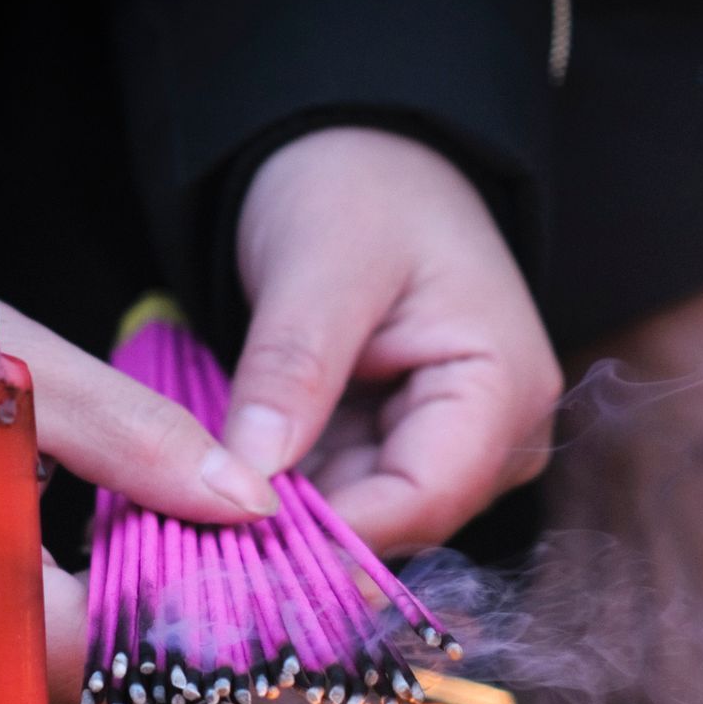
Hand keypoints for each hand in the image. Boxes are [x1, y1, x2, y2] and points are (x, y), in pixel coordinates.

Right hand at [0, 263, 277, 703]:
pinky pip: (24, 662)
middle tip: (268, 583)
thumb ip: (143, 442)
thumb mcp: (27, 367)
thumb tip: (252, 504)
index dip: (198, 640)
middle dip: (183, 634)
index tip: (278, 606)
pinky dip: (82, 622)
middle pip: (89, 679)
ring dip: (136, 629)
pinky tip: (124, 564)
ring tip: (202, 558)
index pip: (97, 656)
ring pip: (62, 678)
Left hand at [226, 126, 560, 551]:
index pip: (424, 500)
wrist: (365, 157)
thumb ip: (291, 369)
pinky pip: (344, 499)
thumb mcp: (320, 263)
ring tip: (200, 516)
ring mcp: (451, 450)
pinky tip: (225, 493)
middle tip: (198, 543)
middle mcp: (496, 439)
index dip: (334, 537)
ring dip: (287, 524)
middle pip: (399, 525)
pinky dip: (287, 500)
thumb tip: (250, 480)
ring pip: (364, 523)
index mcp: (503, 390)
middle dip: (303, 537)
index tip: (234, 546)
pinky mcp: (401, 451)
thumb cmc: (359, 188)